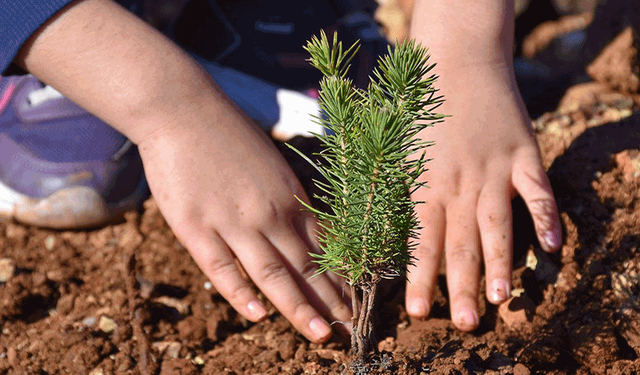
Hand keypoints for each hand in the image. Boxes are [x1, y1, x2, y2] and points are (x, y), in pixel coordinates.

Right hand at [137, 115, 350, 342]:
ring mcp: (233, 222)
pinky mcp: (197, 227)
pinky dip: (241, 293)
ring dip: (299, 307)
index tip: (358, 302)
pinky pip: (222, 268)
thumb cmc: (229, 134)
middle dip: (331, 302)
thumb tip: (304, 229)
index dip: (341, 278)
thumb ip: (287, 198)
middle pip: (306, 266)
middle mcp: (269, 213)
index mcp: (290, 196)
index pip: (323, 247)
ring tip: (322, 335)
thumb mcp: (271, 164)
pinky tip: (258, 316)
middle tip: (353, 331)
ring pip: (273, 274)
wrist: (182, 110)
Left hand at [404, 62, 561, 330]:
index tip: (417, 312)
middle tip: (465, 324)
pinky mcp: (523, 155)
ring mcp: (494, 170)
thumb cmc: (418, 109)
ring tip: (503, 299)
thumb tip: (383, 233)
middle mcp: (459, 184)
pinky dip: (547, 216)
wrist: (455, 62)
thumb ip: (395, 191)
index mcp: (424, 184)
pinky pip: (538, 191)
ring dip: (501, 263)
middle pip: (460, 243)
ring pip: (497, 225)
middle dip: (461, 286)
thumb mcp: (397, 150)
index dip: (419, 278)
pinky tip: (553, 246)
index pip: (420, 241)